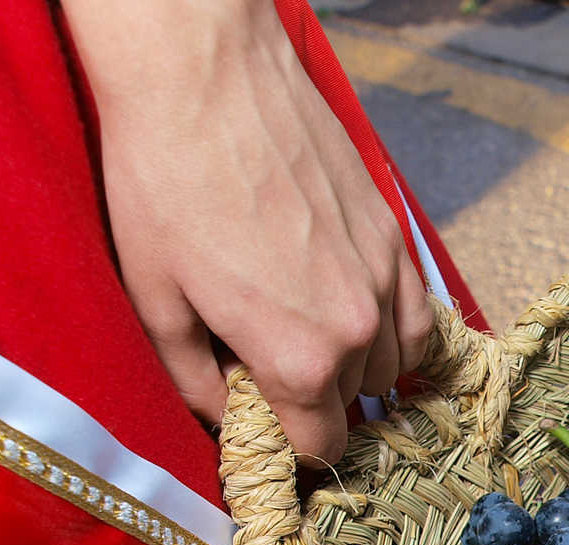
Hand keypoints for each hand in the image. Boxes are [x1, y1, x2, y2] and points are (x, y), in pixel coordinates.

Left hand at [61, 0, 433, 463]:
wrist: (203, 74)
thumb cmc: (162, 182)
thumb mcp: (153, 299)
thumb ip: (194, 381)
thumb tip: (223, 420)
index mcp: (298, 359)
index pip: (320, 447)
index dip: (289, 447)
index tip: (266, 428)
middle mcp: (358, 328)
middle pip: (354, 404)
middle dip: (315, 399)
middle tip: (267, 366)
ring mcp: (385, 278)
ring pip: (392, 363)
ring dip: (356, 365)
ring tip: (308, 337)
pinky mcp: (394, 234)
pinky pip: (415, 313)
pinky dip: (392, 328)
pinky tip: (357, 315)